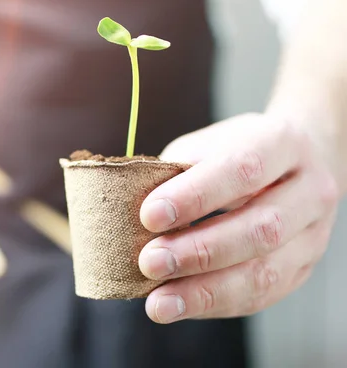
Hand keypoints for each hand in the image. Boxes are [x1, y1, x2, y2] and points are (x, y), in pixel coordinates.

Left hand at [138, 113, 339, 322]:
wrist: (294, 164)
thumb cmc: (235, 153)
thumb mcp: (207, 145)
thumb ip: (178, 171)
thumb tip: (135, 208)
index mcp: (284, 143)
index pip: (243, 169)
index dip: (196, 195)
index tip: (149, 215)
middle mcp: (310, 190)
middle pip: (260, 228)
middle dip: (199, 251)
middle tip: (150, 262)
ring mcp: (313, 235)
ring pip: (264, 273)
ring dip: (205, 290)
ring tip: (159, 302)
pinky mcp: (301, 269)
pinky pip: (260, 296)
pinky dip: (214, 304)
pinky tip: (179, 305)